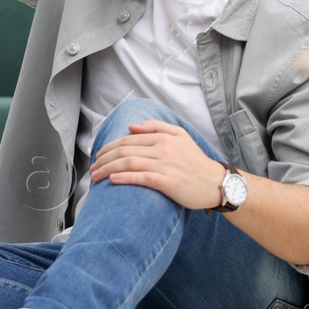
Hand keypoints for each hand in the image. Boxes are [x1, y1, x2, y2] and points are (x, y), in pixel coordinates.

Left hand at [90, 119, 228, 210]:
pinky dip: (125, 177)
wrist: (216, 183)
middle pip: (124, 151)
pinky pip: (142, 178)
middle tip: (92, 168)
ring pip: (129, 163)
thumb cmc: (195, 162)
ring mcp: (165, 166)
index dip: (109, 147)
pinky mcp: (169, 182)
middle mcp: (162, 149)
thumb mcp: (180, 135)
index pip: (128, 139)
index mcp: (163, 137)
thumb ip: (156, 127)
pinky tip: (113, 180)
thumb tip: (131, 126)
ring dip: (108, 169)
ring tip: (96, 177)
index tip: (97, 156)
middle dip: (103, 159)